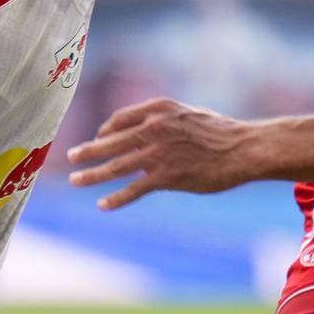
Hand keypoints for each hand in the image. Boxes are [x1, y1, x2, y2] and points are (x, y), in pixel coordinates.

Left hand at [68, 98, 259, 209]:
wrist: (243, 148)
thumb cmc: (220, 132)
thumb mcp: (187, 115)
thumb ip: (163, 121)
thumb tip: (143, 133)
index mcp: (159, 109)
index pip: (119, 119)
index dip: (104, 131)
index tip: (97, 140)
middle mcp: (154, 127)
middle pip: (110, 141)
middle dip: (87, 151)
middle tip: (70, 158)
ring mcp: (158, 153)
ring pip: (115, 165)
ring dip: (92, 175)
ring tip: (76, 181)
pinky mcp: (166, 176)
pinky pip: (133, 189)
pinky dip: (115, 198)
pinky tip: (103, 204)